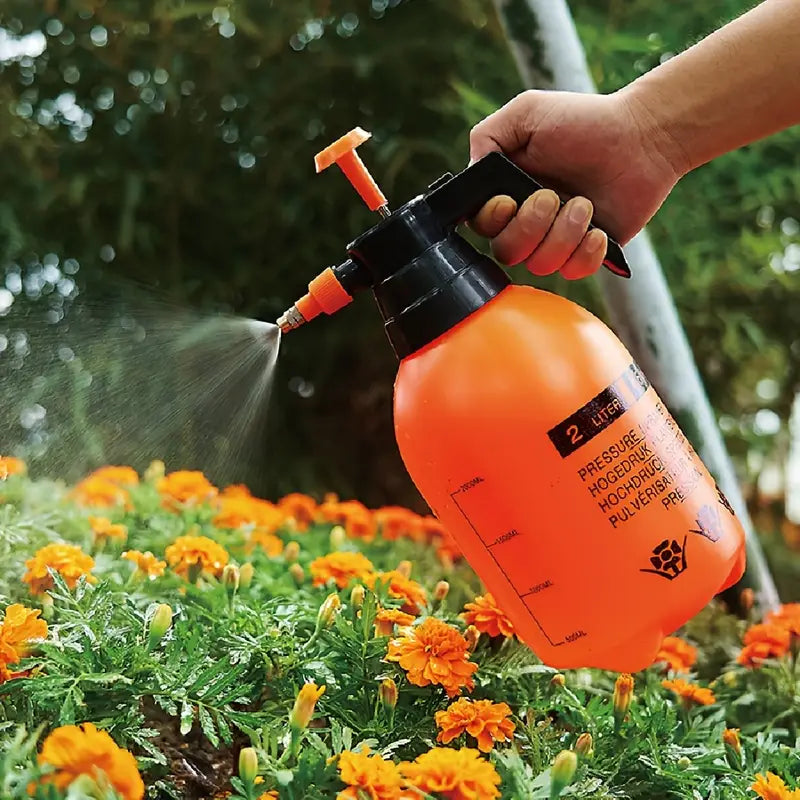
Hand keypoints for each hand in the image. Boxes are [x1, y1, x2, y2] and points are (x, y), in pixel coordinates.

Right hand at [469, 88, 686, 278]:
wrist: (642, 136)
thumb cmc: (585, 121)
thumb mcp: (527, 112)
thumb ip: (488, 135)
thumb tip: (471, 170)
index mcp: (507, 190)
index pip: (480, 224)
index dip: (491, 220)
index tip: (509, 200)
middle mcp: (527, 220)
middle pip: (505, 252)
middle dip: (529, 226)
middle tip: (552, 196)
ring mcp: (556, 239)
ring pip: (539, 264)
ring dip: (562, 235)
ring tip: (585, 205)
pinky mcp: (586, 252)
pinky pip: (573, 272)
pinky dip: (585, 254)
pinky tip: (599, 230)